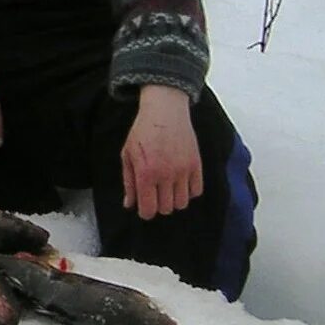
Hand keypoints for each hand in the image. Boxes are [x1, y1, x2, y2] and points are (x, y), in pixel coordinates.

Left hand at [122, 85, 202, 219]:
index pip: (149, 209)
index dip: (145, 212)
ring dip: (174, 200)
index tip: (144, 208)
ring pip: (182, 203)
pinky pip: (197, 191)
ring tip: (167, 188)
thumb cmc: (142, 132)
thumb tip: (129, 204)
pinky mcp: (197, 165)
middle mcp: (166, 175)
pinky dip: (189, 191)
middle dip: (159, 205)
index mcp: (146, 173)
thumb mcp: (127, 155)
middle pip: (166, 208)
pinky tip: (180, 183)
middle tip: (155, 194)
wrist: (165, 111)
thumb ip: (129, 182)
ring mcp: (184, 170)